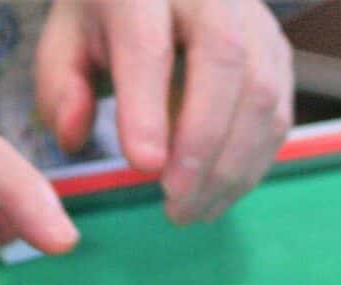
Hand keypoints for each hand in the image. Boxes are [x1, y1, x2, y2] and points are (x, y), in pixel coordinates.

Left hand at [36, 0, 292, 223]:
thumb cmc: (112, 15)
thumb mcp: (68, 37)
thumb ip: (60, 85)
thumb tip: (73, 137)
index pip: (148, 44)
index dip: (148, 108)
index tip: (142, 166)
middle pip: (224, 65)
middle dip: (203, 146)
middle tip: (176, 204)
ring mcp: (254, 20)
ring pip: (262, 95)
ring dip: (232, 166)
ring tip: (193, 210)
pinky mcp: (278, 51)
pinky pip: (280, 114)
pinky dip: (252, 164)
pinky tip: (218, 193)